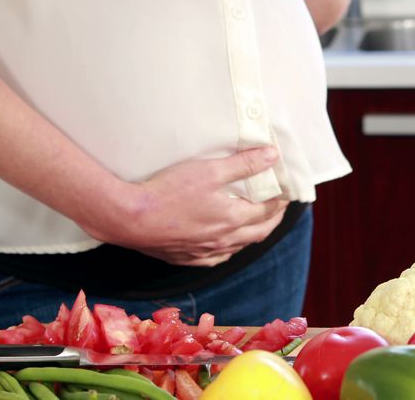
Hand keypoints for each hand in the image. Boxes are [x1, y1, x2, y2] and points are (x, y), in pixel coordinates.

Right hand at [92, 147, 289, 266]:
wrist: (128, 218)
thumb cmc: (168, 191)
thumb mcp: (209, 170)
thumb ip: (243, 164)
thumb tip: (273, 156)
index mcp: (232, 219)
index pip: (267, 211)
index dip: (280, 200)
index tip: (286, 191)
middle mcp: (222, 240)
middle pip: (258, 233)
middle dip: (273, 219)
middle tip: (279, 207)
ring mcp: (204, 252)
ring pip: (238, 247)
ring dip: (252, 234)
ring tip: (256, 223)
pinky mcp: (186, 257)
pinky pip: (216, 258)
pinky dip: (228, 249)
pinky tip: (225, 245)